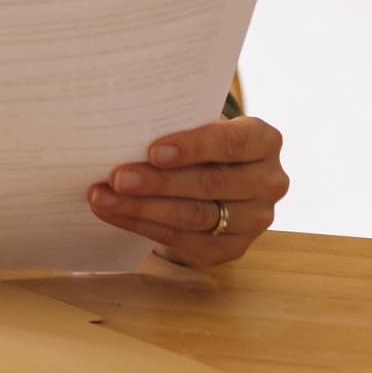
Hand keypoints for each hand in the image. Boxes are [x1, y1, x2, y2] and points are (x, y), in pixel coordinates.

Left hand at [89, 116, 285, 267]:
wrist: (211, 180)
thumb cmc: (196, 142)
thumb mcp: (195, 125)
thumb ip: (174, 125)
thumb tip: (123, 130)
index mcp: (263, 141)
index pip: (234, 142)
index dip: (194, 147)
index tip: (153, 151)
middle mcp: (269, 182)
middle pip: (210, 184)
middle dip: (158, 182)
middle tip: (116, 178)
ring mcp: (254, 220)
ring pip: (194, 215)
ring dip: (142, 208)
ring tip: (102, 197)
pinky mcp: (232, 248)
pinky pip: (183, 240)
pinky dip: (142, 226)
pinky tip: (112, 213)